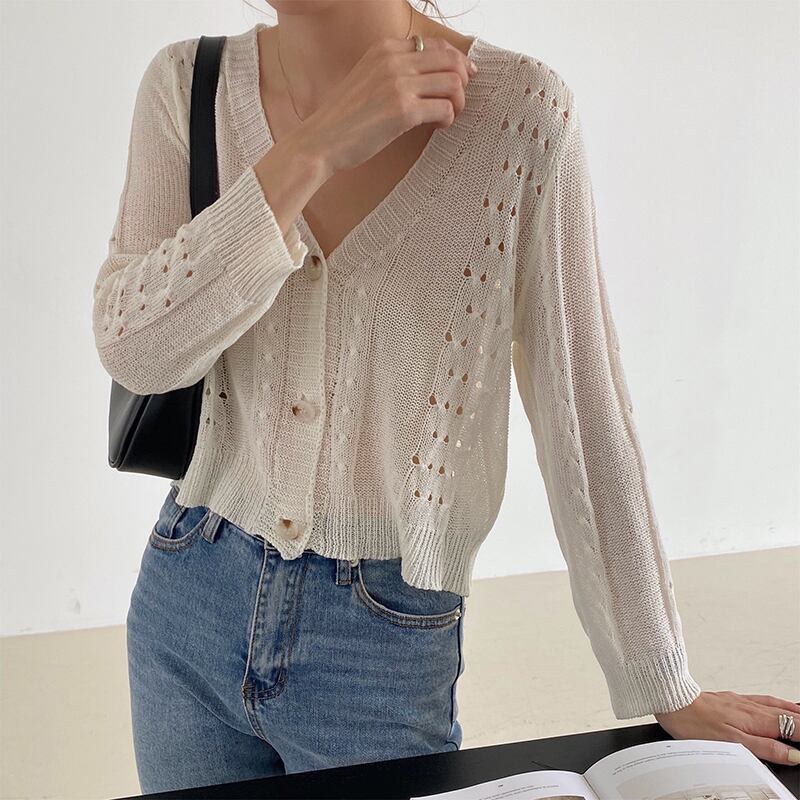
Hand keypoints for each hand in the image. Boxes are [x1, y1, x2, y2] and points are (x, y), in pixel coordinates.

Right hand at [300, 35, 476, 174]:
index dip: (455, 61)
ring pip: (453, 83)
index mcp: (385, 48)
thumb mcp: (366, 78)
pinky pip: (445, 108)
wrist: (320, 141)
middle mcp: (393, 60)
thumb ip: (393, 71)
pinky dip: (448, 119)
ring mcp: (399, 84)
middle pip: (450, 60)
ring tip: (448, 115)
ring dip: (458, 102)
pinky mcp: (404, 111)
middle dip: (463, 81)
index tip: (463, 76)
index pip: (435, 44)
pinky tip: (437, 127)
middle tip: (459, 100)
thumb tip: (428, 77)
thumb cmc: (343, 118)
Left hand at [654, 690, 799, 766]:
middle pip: (788, 716)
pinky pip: (761, 700)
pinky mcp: (732, 699)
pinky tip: (776, 705)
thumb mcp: (732, 743)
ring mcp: (742, 702)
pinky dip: (776, 703)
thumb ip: (764, 748)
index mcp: (755, 720)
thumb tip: (793, 755)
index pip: (792, 727)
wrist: (671, 701)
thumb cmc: (695, 723)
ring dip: (795, 713)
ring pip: (776, 706)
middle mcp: (751, 708)